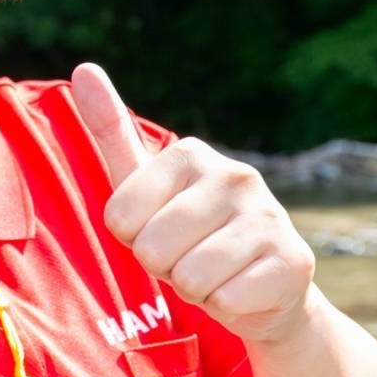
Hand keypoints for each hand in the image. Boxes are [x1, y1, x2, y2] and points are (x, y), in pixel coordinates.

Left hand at [72, 63, 316, 343]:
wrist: (261, 287)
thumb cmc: (187, 234)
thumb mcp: (142, 184)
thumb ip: (111, 130)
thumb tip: (82, 68)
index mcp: (190, 154)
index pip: (120, 218)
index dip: (132, 239)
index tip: (158, 231)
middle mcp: (236, 175)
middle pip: (152, 249)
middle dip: (163, 267)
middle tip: (188, 257)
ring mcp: (270, 216)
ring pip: (190, 279)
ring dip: (195, 289)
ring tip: (214, 274)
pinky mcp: (294, 262)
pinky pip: (227, 303)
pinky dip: (227, 308)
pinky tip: (243, 290)